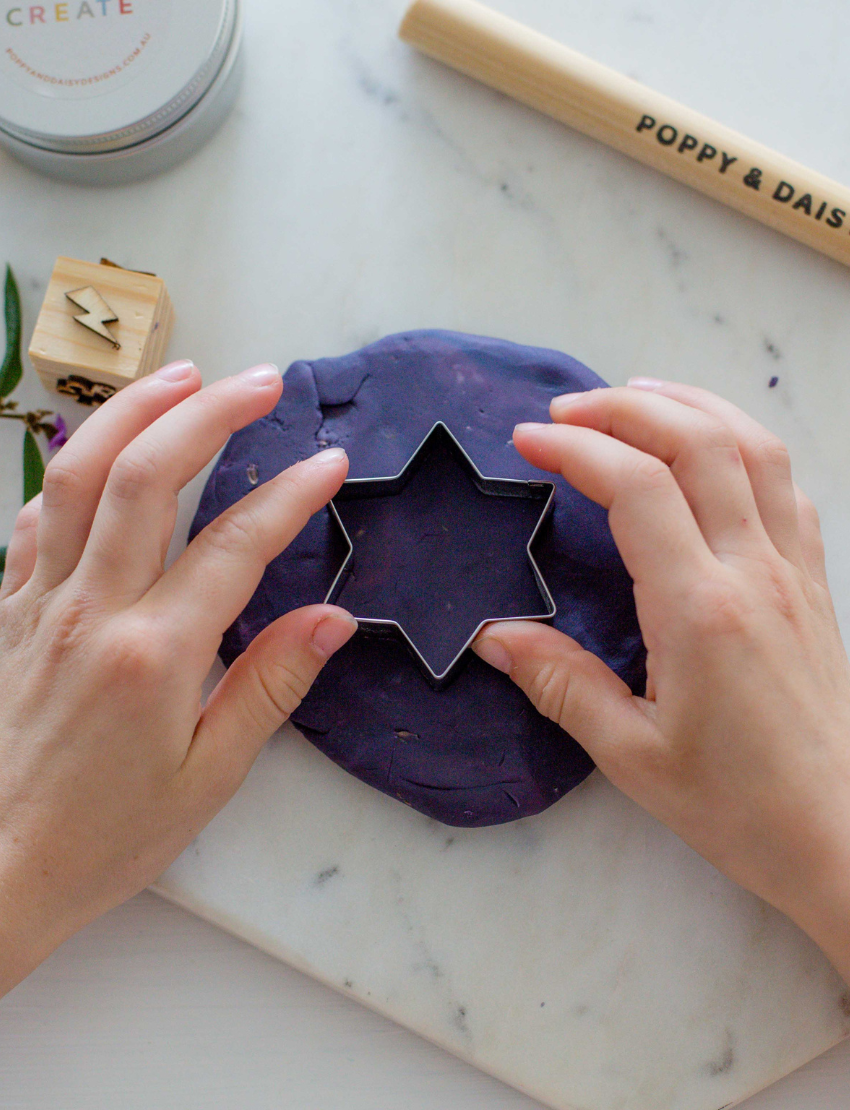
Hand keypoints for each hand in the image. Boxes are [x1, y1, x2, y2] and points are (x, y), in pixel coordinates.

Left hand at [0, 360, 355, 996]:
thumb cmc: (105, 837)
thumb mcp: (209, 776)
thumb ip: (270, 685)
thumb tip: (332, 621)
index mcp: (154, 654)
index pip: (235, 546)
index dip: (289, 496)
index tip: (329, 463)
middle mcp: (90, 611)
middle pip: (149, 478)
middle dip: (210, 413)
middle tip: (261, 381)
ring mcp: (37, 603)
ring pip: (78, 477)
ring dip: (132, 412)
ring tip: (182, 373)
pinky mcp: (4, 612)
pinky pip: (33, 520)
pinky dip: (68, 473)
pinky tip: (97, 456)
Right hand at [473, 379, 849, 981]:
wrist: (843, 837)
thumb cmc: (738, 807)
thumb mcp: (633, 755)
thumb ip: (561, 685)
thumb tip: (494, 637)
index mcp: (700, 611)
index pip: (637, 488)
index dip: (578, 449)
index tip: (529, 441)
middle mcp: (754, 572)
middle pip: (698, 443)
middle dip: (627, 408)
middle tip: (567, 411)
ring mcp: (794, 571)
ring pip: (753, 447)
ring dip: (692, 405)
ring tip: (636, 395)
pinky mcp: (815, 583)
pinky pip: (786, 485)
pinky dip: (742, 443)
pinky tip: (711, 450)